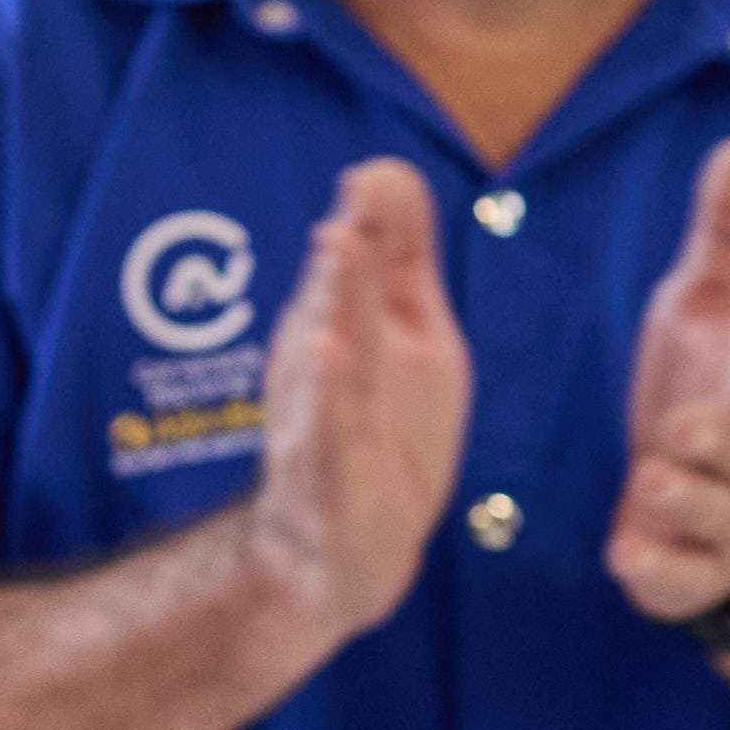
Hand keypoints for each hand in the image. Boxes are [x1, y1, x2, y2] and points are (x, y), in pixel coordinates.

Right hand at [236, 156, 473, 649]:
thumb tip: (383, 174)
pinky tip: (325, 354)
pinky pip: (329, 428)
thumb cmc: (375, 435)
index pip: (366, 254)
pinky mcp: (333, 474)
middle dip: (348, 250)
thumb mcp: (404, 339)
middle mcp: (329, 358)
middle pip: (342, 294)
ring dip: (334, 303)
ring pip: (333, 353)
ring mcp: (325, 416)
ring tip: (336, 250)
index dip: (377, 214)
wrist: (339, 555)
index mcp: (356, 321)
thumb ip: (396, 259)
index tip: (378, 176)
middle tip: (355, 198)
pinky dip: (327, 393)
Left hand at [607, 136, 729, 622]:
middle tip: (686, 427)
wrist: (704, 504)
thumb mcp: (710, 308)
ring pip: (720, 514)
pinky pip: (678, 578)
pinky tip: (624, 556)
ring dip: (687, 497)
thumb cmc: (713, 387)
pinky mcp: (693, 575)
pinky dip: (655, 567)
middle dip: (727, 441)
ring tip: (650, 477)